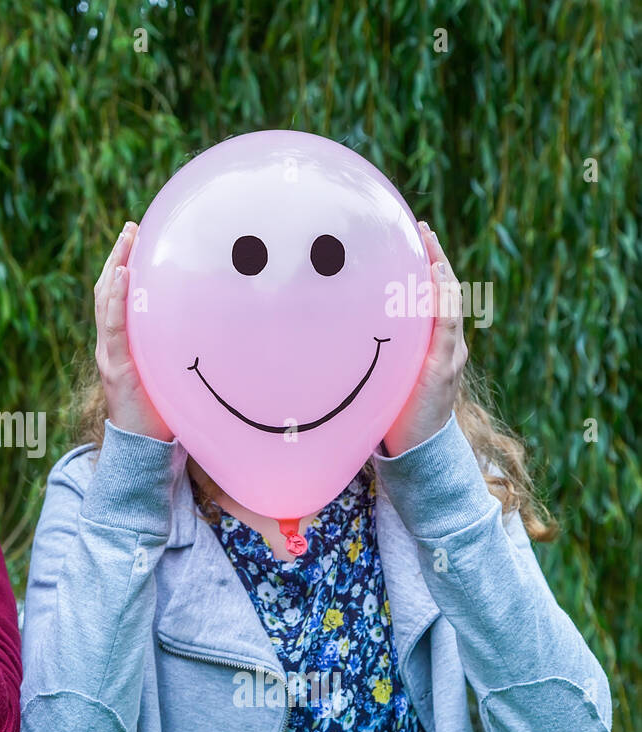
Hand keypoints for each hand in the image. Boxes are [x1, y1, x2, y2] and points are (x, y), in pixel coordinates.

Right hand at [94, 222, 171, 440]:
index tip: (133, 240)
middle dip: (116, 257)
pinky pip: (113, 325)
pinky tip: (124, 273)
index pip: (116, 299)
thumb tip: (210, 329)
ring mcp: (110, 354)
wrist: (142, 450)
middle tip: (130, 228)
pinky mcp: (116, 366)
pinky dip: (116, 298)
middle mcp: (110, 346)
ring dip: (114, 266)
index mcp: (121, 347)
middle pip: (106, 292)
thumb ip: (176, 352)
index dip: (120, 268)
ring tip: (126, 240)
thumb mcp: (168, 375)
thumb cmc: (161, 416)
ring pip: (105, 301)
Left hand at [382, 221, 467, 456]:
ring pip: (450, 304)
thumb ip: (374, 351)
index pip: (432, 297)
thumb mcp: (382, 375)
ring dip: (441, 272)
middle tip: (422, 228)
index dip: (427, 266)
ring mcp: (449, 355)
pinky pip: (446, 328)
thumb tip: (335, 331)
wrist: (415, 451)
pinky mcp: (443, 369)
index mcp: (430, 344)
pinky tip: (435, 278)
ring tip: (430, 243)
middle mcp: (445, 344)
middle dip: (436, 258)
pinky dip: (443, 303)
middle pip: (445, 292)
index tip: (416, 236)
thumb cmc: (393, 414)